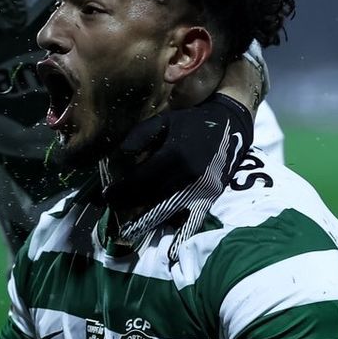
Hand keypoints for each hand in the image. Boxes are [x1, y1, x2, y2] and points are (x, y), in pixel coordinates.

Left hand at [102, 94, 252, 211]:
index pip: (140, 180)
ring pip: (166, 210)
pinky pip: (185, 213)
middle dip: (129, 204)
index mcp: (175, 155)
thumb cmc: (193, 122)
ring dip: (145, 214)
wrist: (231, 125)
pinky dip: (168, 216)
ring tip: (129, 213)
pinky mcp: (211, 197)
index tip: (106, 195)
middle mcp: (189, 176)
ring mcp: (202, 189)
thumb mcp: (164, 121)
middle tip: (113, 205)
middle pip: (151, 199)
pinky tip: (154, 215)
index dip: (121, 191)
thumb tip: (120, 156)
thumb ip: (140, 137)